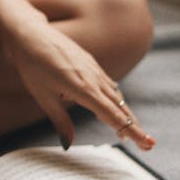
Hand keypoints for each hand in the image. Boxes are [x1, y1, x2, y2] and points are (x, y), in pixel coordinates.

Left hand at [3, 22, 154, 150]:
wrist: (31, 34)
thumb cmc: (33, 66)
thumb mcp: (43, 97)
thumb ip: (60, 121)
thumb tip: (68, 144)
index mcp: (83, 89)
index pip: (112, 115)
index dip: (130, 131)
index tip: (146, 143)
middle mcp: (94, 78)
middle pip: (120, 107)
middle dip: (134, 126)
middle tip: (148, 145)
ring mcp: (94, 69)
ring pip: (116, 95)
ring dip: (125, 114)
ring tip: (130, 131)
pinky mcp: (91, 63)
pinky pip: (108, 84)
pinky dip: (115, 99)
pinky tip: (115, 106)